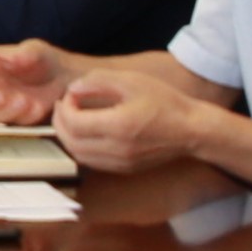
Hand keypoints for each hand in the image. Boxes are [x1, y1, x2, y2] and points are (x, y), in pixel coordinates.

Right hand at [0, 42, 69, 126]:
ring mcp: (0, 105)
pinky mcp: (15, 118)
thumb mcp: (36, 49)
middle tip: (1, 95)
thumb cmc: (44, 59)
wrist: (64, 77)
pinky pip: (14, 122)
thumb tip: (10, 59)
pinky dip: (24, 115)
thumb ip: (23, 53)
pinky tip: (37, 106)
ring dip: (6, 110)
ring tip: (25, 99)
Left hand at [50, 74, 206, 175]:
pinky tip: (86, 132)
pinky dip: (81, 148)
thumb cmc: (165, 102)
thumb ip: (98, 81)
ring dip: (68, 137)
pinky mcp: (124, 169)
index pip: (73, 123)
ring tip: (71, 118)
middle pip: (71, 142)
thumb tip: (72, 88)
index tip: (69, 96)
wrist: (192, 130)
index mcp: (118, 125)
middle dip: (60, 123)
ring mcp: (120, 163)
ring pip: (78, 155)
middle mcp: (117, 149)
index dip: (64, 108)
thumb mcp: (132, 81)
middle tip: (63, 106)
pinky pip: (91, 162)